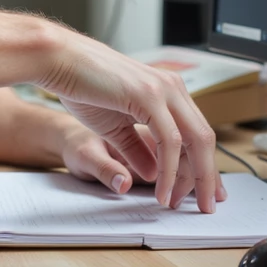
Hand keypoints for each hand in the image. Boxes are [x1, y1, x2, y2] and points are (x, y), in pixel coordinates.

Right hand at [37, 31, 225, 211]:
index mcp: (168, 91)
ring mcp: (163, 89)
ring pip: (195, 140)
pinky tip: (162, 189)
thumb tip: (155, 173)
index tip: (208, 192)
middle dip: (208, 177)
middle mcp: (172, 88)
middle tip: (207, 206)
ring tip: (178, 202)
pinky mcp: (149, 94)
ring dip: (192, 178)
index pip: (197, 133)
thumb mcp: (114, 126)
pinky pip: (170, 140)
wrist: (58, 60)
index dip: (205, 165)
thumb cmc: (82, 86)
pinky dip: (169, 169)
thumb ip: (136, 148)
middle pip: (204, 138)